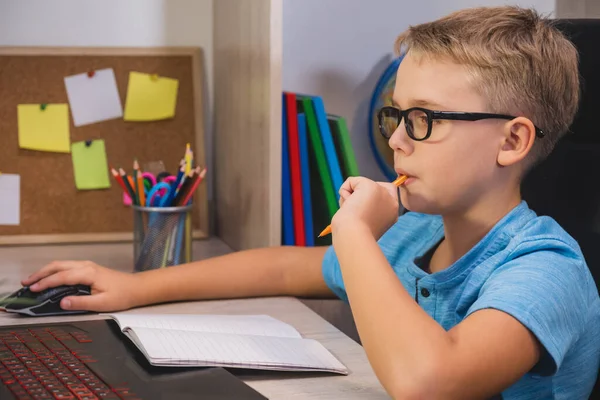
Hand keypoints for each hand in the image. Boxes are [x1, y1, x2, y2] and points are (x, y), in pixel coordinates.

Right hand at [21, 261, 138, 311]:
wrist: (136, 288)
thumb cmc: (122, 295)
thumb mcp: (102, 303)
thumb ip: (81, 302)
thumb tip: (62, 302)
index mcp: (88, 273)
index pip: (61, 277)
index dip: (45, 283)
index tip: (32, 289)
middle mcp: (86, 266)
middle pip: (58, 266)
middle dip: (40, 273)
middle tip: (26, 283)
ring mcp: (87, 265)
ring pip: (61, 264)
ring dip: (46, 271)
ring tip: (32, 280)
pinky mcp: (88, 268)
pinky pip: (66, 267)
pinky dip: (54, 271)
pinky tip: (48, 278)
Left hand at [332, 176, 398, 238]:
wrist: (353, 236)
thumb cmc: (354, 234)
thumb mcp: (365, 221)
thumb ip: (366, 208)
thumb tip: (351, 194)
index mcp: (392, 213)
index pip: (390, 191)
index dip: (376, 192)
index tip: (366, 204)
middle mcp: (391, 202)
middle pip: (372, 186)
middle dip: (359, 196)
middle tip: (356, 213)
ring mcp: (383, 193)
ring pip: (360, 185)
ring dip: (350, 197)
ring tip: (351, 212)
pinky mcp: (370, 186)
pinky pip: (352, 181)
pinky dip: (344, 191)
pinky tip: (347, 205)